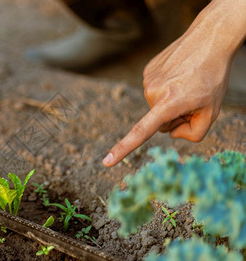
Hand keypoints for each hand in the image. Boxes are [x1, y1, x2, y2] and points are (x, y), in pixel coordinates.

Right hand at [102, 0, 245, 166]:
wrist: (209, 39)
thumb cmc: (213, 77)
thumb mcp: (212, 112)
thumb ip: (194, 134)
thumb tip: (171, 132)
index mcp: (168, 104)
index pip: (141, 132)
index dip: (123, 149)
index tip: (106, 162)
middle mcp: (153, 92)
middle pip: (159, 121)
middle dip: (174, 116)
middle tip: (192, 98)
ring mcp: (147, 80)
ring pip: (156, 105)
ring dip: (170, 100)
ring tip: (187, 84)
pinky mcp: (147, 71)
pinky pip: (156, 91)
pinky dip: (167, 87)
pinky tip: (179, 76)